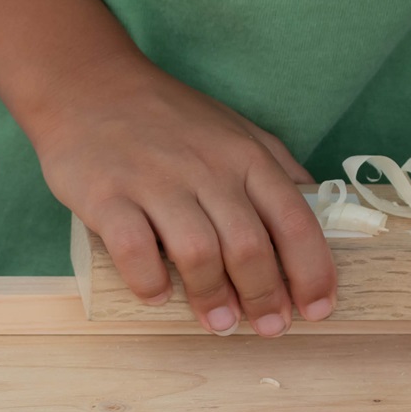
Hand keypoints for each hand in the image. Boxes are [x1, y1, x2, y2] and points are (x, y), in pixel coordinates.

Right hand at [0, 0, 335, 335]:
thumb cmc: (170, 118)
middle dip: (265, 297)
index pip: (295, 221)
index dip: (312, 273)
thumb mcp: (236, 131)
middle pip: (249, 246)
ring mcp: (155, 181)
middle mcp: (207, 168)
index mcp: (246, 156)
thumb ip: (277, 171)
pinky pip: (134, 252)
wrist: (89, 85)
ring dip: (212, 298)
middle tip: (267, 327)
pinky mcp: (107, 195)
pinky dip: (150, 283)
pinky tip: (158, 295)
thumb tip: (321, 219)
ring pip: (198, 254)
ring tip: (218, 322)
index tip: (317, 310)